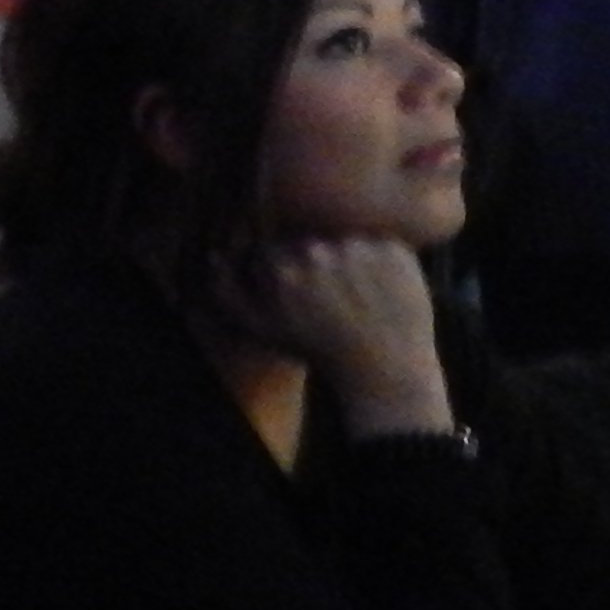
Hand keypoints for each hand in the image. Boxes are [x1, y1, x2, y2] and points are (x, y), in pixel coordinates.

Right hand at [202, 235, 453, 440]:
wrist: (383, 369)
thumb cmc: (319, 350)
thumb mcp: (264, 330)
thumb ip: (229, 293)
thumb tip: (215, 256)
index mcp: (283, 265)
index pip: (278, 248)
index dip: (288, 271)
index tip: (302, 294)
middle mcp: (318, 249)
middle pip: (312, 241)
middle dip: (319, 264)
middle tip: (334, 296)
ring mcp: (358, 246)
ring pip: (346, 240)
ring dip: (351, 260)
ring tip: (360, 296)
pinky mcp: (394, 248)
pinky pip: (382, 242)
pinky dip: (383, 262)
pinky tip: (382, 291)